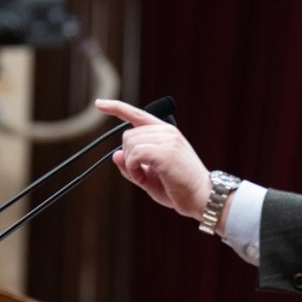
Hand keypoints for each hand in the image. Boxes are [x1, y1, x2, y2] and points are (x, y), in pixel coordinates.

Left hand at [94, 99, 210, 218]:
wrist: (202, 198)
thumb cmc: (178, 188)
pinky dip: (133, 168)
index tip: (99, 104)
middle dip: (128, 156)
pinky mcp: (165, 151)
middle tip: (141, 173)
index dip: (116, 108)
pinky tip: (144, 177)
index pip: (137, 114)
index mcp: (166, 132)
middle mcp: (167, 131)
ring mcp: (167, 139)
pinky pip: (134, 155)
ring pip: (129, 144)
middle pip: (128, 135)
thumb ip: (131, 165)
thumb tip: (115, 154)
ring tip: (145, 176)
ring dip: (130, 165)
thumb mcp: (149, 176)